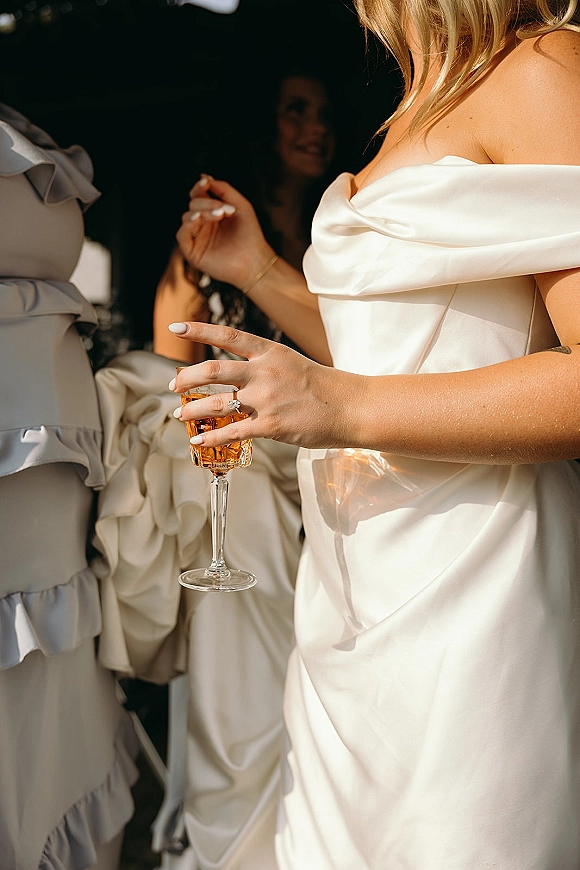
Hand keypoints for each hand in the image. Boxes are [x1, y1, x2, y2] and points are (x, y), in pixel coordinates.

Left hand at [168, 321, 359, 448]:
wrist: (351, 407)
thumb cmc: (324, 387)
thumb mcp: (292, 363)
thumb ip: (264, 366)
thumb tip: (237, 376)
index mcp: (270, 352)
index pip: (227, 336)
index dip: (198, 330)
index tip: (176, 329)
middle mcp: (264, 372)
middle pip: (212, 371)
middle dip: (186, 379)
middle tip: (173, 385)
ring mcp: (266, 400)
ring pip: (217, 403)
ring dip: (192, 410)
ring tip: (180, 414)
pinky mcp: (270, 426)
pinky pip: (232, 433)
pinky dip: (210, 440)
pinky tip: (197, 443)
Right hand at [176, 175, 275, 289]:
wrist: (254, 261)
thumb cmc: (250, 235)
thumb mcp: (241, 205)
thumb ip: (224, 189)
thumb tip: (204, 177)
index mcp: (213, 213)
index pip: (199, 195)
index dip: (200, 187)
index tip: (206, 182)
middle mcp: (204, 225)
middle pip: (193, 204)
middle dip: (207, 202)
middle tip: (224, 210)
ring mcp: (198, 238)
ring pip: (187, 217)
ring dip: (201, 211)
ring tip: (219, 214)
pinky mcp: (193, 252)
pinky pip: (182, 234)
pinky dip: (188, 224)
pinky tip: (199, 219)